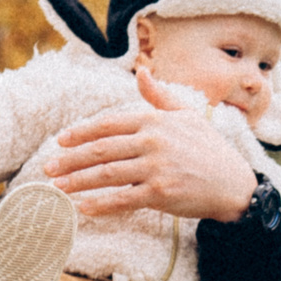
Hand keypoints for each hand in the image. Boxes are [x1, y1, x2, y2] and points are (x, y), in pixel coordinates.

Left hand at [46, 66, 256, 221]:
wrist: (233, 184)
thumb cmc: (208, 149)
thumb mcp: (186, 115)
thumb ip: (158, 97)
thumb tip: (140, 72)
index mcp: (154, 120)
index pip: (107, 125)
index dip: (80, 133)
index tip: (60, 142)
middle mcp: (152, 141)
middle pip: (100, 150)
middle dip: (69, 159)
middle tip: (48, 167)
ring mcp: (156, 167)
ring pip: (106, 174)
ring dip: (77, 181)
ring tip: (57, 188)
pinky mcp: (160, 193)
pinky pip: (122, 199)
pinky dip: (101, 204)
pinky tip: (83, 208)